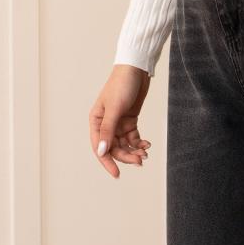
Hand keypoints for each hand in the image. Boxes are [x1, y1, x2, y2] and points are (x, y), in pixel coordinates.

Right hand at [89, 64, 151, 178]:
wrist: (136, 70)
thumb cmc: (121, 85)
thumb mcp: (114, 109)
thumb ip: (108, 131)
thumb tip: (102, 151)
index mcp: (96, 121)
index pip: (99, 147)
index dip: (107, 162)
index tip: (117, 174)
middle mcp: (106, 124)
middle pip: (114, 148)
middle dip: (127, 156)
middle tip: (140, 160)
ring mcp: (118, 123)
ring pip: (125, 145)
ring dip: (135, 151)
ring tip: (145, 153)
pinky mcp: (130, 121)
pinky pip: (133, 138)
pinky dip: (140, 143)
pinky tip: (147, 144)